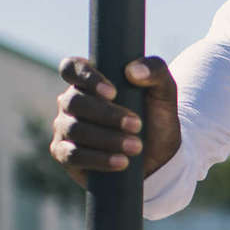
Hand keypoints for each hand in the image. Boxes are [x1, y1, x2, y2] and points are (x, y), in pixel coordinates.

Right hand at [50, 57, 180, 187]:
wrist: (159, 156)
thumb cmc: (155, 118)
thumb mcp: (164, 91)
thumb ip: (156, 70)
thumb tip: (133, 71)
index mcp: (88, 81)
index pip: (71, 67)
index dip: (86, 77)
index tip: (113, 93)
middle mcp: (71, 102)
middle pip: (74, 101)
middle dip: (107, 114)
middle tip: (137, 124)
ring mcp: (65, 128)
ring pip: (75, 129)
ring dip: (107, 138)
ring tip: (136, 146)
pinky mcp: (65, 155)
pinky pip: (72, 156)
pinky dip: (98, 159)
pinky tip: (121, 162)